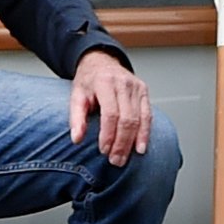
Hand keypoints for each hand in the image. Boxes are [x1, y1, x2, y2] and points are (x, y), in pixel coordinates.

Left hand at [65, 50, 151, 165]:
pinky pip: (147, 115)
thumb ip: (76, 117)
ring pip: (139, 119)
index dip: (108, 134)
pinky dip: (145, 133)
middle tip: (115, 161)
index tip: (103, 150)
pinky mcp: (144, 91)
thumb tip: (76, 139)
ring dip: (132, 142)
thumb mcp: (76, 95)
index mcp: (105, 82)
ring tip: (124, 158)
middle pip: (127, 119)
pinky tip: (140, 148)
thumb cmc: (89, 81)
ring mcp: (136, 87)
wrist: (101, 62)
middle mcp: (123, 83)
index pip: (110, 113)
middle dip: (121, 143)